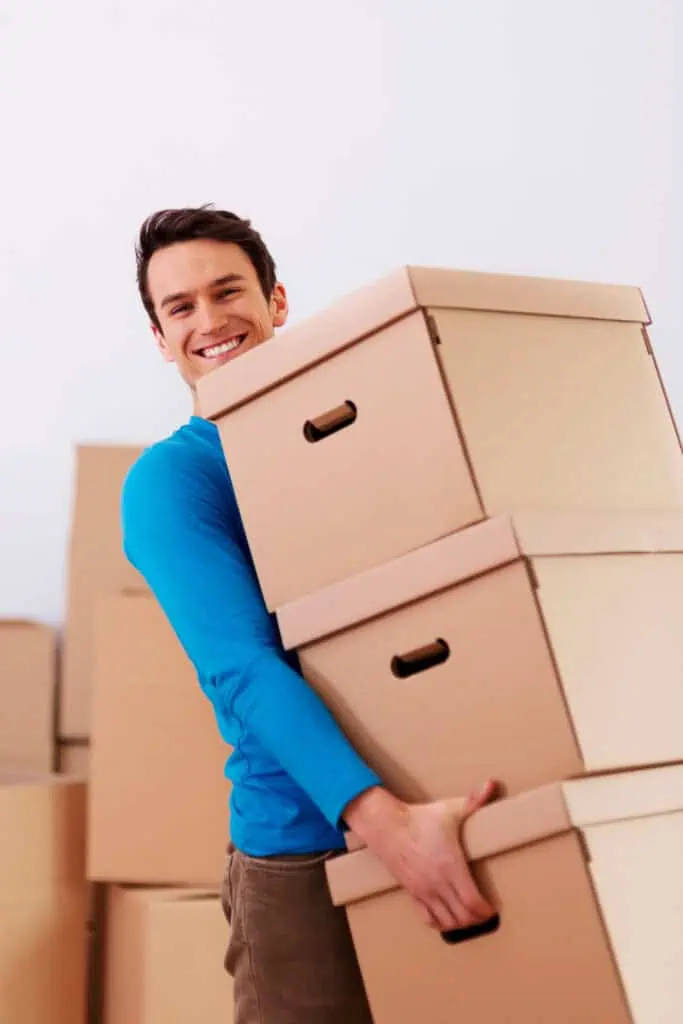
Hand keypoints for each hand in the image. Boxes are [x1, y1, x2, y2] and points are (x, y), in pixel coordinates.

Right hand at [343, 781, 497, 931]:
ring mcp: (424, 891)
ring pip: (446, 922)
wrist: (386, 826)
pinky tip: (446, 917)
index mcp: (451, 867)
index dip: (486, 911)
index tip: (492, 909)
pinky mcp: (412, 893)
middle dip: (476, 919)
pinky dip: (440, 923)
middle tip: (484, 913)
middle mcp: (438, 884)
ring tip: (468, 916)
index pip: (473, 904)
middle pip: (463, 918)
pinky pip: (428, 919)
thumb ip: (474, 800)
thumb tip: (492, 784)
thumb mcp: (450, 809)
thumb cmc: (420, 819)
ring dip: (459, 924)